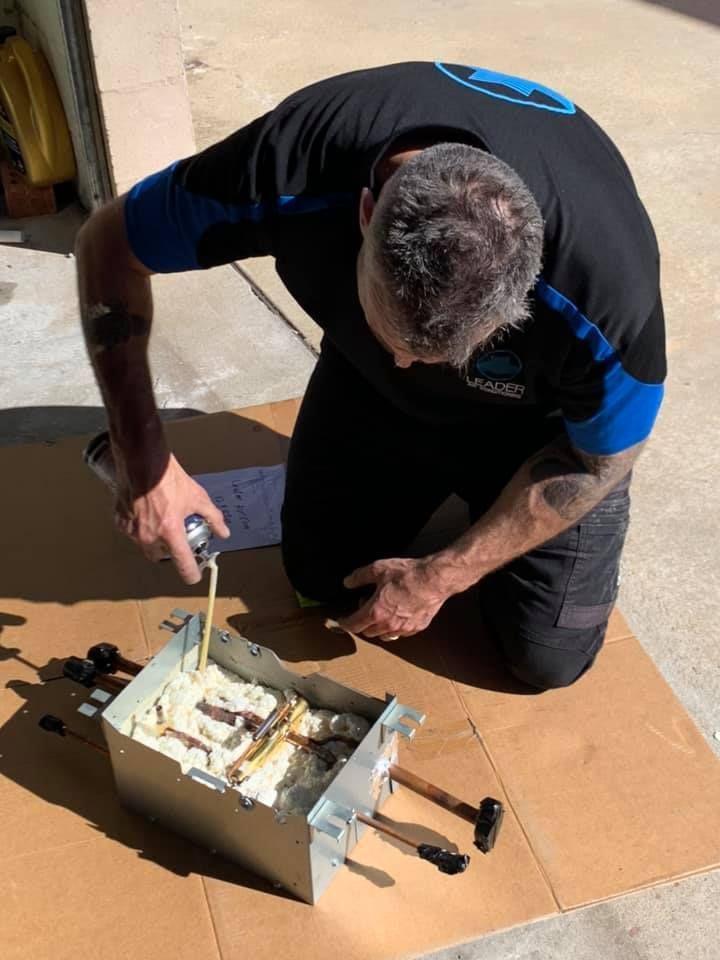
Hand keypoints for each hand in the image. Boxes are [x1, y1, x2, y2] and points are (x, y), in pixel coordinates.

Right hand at [115, 453, 229, 583]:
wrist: (142, 460)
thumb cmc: (169, 477)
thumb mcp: (197, 497)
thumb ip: (213, 518)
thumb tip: (223, 532)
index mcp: (170, 532)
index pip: (183, 564)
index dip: (191, 573)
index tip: (194, 576)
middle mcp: (149, 535)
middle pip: (160, 557)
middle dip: (168, 552)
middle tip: (176, 538)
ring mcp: (132, 529)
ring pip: (144, 545)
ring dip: (154, 538)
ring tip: (161, 519)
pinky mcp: (119, 520)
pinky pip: (131, 532)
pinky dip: (140, 526)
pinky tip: (146, 512)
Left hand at [338, 557, 451, 639]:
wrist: (434, 579)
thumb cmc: (408, 574)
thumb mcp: (378, 569)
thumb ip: (359, 577)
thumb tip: (347, 582)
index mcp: (375, 611)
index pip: (354, 625)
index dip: (345, 623)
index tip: (342, 621)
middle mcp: (388, 624)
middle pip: (367, 632)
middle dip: (363, 621)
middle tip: (366, 605)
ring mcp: (403, 629)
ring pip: (383, 635)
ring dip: (378, 626)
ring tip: (382, 610)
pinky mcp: (416, 628)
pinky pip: (400, 633)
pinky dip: (395, 627)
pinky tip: (398, 613)